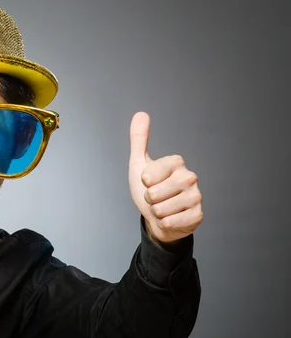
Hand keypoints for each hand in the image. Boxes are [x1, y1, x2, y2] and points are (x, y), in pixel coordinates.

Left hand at [128, 112, 202, 243]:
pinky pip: (171, 222)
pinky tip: (171, 218)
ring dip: (156, 212)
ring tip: (162, 207)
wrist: (157, 217)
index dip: (143, 182)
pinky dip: (165, 223)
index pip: (149, 175)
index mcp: (176, 162)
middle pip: (154, 193)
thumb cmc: (148, 189)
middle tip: (155, 197)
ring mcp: (197, 197)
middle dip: (148, 199)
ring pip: (162, 209)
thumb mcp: (139, 163)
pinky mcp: (198, 216)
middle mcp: (190, 177)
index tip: (147, 182)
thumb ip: (139, 140)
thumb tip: (140, 114)